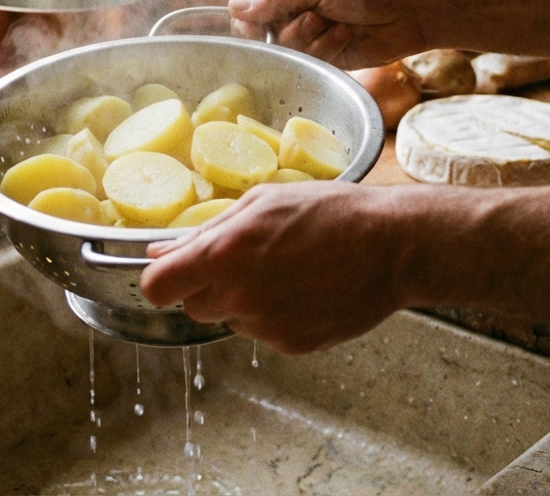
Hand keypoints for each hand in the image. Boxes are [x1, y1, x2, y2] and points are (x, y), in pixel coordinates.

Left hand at [139, 182, 406, 353]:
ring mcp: (266, 327)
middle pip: (193, 307)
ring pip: (231, 320)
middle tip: (246, 261)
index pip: (156, 287)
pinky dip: (276, 315)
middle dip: (208, 287)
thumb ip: (206, 231)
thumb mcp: (263, 202)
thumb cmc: (331, 212)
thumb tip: (160, 251)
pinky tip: (305, 289)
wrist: (393, 246)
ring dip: (244, 301)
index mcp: (224, 255)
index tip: (171, 273)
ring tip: (287, 271)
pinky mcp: (292, 345)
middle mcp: (239, 297)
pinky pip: (265, 333)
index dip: (160, 280)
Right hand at [229, 0, 428, 68]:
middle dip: (288, 26)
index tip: (257, 24)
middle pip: (264, 28)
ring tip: (337, 24)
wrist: (414, 7)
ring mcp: (313, 29)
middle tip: (313, 16)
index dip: (249, 15)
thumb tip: (235, 7)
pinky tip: (347, 35)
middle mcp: (299, 2)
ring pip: (286, 47)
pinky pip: (309, 59)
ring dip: (311, 37)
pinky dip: (327, 48)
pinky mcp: (328, 52)